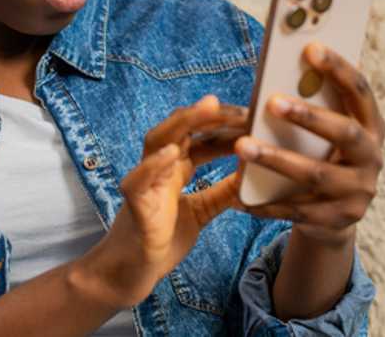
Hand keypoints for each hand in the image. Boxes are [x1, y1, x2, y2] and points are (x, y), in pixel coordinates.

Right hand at [80, 95, 246, 307]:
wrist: (132, 275)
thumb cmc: (162, 239)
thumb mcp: (202, 211)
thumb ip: (222, 192)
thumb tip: (249, 171)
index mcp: (174, 169)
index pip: (200, 137)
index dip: (223, 126)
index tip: (252, 118)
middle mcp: (158, 169)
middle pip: (180, 129)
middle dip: (208, 115)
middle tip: (240, 108)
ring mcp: (145, 183)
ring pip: (157, 141)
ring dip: (183, 123)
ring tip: (209, 108)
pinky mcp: (135, 205)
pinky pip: (138, 180)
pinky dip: (153, 164)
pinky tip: (172, 152)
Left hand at [234, 43, 384, 244]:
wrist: (334, 217)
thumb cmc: (323, 156)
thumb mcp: (329, 132)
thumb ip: (318, 104)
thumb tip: (290, 64)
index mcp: (372, 127)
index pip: (360, 91)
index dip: (339, 69)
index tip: (311, 47)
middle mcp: (372, 158)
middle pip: (344, 133)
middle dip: (308, 116)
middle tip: (271, 101)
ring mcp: (358, 193)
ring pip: (315, 174)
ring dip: (276, 158)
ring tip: (242, 146)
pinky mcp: (337, 221)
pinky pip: (298, 210)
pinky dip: (268, 203)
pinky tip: (240, 196)